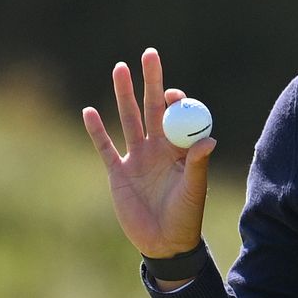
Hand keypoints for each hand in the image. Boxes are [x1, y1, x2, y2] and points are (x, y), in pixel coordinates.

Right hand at [82, 47, 217, 259]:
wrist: (164, 243)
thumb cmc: (186, 217)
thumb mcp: (193, 190)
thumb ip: (197, 164)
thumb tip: (209, 139)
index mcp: (179, 149)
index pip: (178, 116)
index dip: (176, 100)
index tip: (173, 92)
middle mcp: (158, 148)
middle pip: (152, 108)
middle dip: (150, 81)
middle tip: (149, 54)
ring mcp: (137, 159)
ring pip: (128, 119)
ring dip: (123, 94)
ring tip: (120, 68)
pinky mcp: (118, 173)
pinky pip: (105, 147)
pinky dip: (97, 131)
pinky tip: (89, 112)